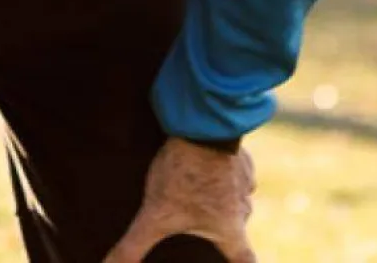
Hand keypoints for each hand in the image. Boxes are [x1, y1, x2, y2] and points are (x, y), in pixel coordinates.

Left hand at [103, 137, 256, 262]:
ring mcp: (245, 181)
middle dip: (223, 233)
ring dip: (224, 202)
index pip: (246, 261)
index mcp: (230, 228)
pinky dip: (224, 177)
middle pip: (238, 229)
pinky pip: (236, 175)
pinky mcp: (241, 158)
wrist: (203, 127)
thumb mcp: (154, 215)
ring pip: (238, 200)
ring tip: (201, 201)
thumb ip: (131, 247)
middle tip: (204, 233)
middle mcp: (243, 208)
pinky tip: (205, 172)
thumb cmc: (184, 175)